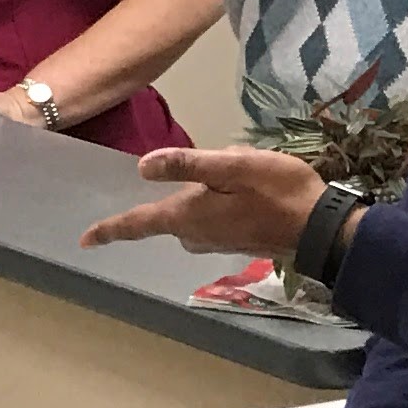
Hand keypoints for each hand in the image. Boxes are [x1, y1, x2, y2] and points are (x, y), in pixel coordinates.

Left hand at [80, 145, 331, 260]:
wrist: (322, 229)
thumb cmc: (279, 192)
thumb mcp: (234, 166)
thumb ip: (188, 165)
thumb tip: (143, 167)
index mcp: (187, 217)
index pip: (138, 224)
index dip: (110, 229)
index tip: (85, 240)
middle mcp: (194, 236)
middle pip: (166, 217)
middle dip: (174, 196)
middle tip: (206, 171)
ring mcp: (215, 242)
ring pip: (190, 216)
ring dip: (198, 199)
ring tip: (231, 179)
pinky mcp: (233, 242)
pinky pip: (209, 220)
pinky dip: (214, 205)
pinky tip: (240, 191)